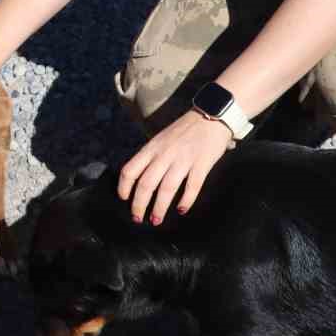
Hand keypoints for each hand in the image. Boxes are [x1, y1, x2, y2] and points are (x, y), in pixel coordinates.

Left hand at [117, 110, 232, 224]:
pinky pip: (192, 187)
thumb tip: (139, 180)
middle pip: (146, 184)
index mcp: (152, 147)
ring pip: (166, 189)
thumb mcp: (161, 139)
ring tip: (156, 220)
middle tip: (138, 218)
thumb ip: (151, 156)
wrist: (211, 116)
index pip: (130, 169)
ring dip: (159, 208)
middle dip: (139, 205)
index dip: (124, 187)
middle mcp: (164, 154)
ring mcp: (183, 159)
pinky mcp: (202, 164)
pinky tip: (181, 210)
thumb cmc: (184, 130)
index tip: (124, 199)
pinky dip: (186, 201)